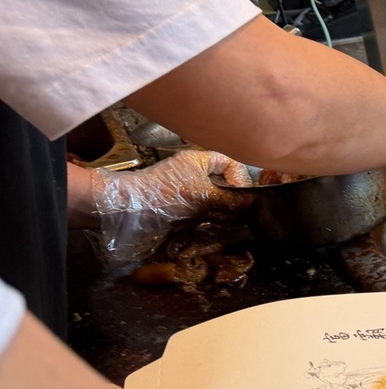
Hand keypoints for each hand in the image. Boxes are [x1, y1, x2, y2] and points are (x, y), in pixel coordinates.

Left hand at [90, 150, 255, 264]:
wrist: (129, 212)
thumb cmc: (164, 194)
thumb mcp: (203, 195)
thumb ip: (231, 199)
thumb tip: (253, 202)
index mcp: (198, 161)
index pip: (229, 163)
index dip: (240, 176)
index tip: (244, 194)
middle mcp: (194, 175)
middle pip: (224, 184)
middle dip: (235, 197)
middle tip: (243, 210)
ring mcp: (187, 194)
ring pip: (216, 201)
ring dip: (225, 212)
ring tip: (233, 221)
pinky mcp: (181, 211)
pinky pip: (204, 215)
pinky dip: (213, 221)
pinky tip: (219, 227)